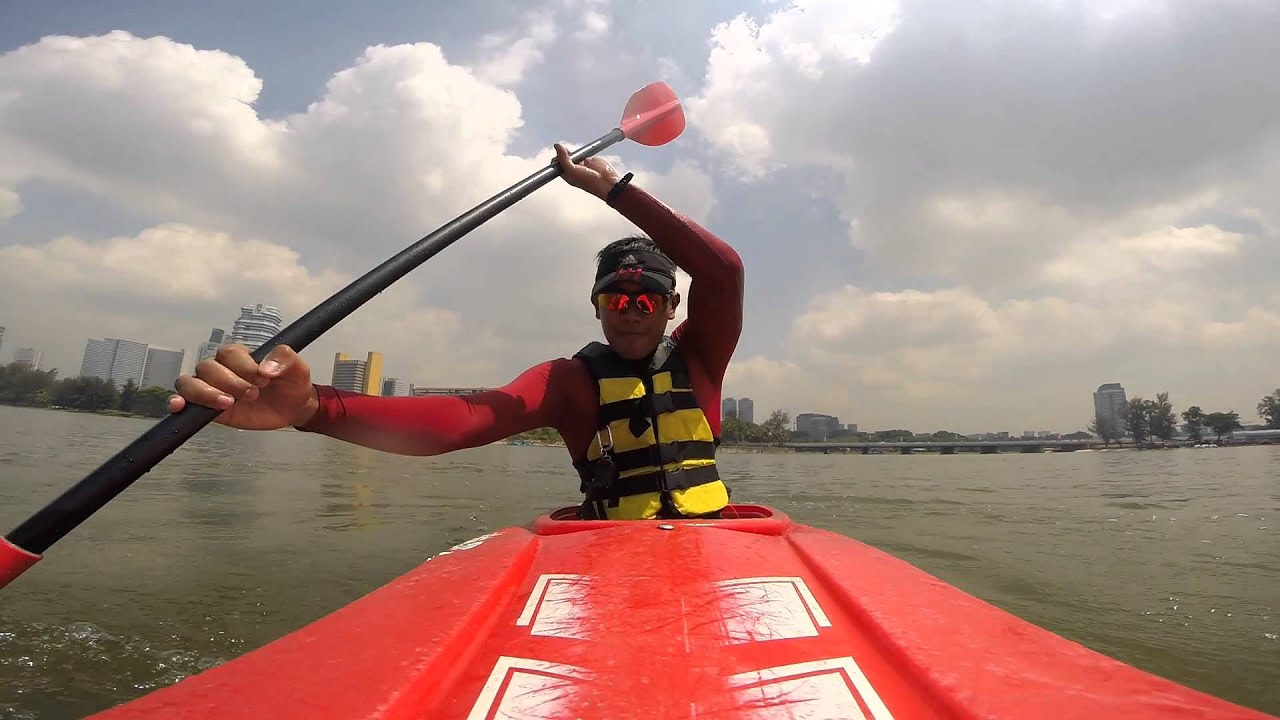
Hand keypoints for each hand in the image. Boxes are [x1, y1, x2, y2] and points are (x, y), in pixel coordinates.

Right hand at [169, 344, 317, 429]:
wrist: (293, 408)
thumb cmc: (291, 384)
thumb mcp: (297, 368)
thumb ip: (284, 359)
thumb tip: (265, 367)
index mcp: (240, 356)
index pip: (229, 353)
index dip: (243, 366)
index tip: (262, 378)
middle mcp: (222, 369)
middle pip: (207, 367)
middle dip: (230, 382)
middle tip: (252, 393)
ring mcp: (212, 388)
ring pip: (190, 382)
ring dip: (206, 393)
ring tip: (228, 402)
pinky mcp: (207, 407)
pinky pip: (184, 401)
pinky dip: (178, 402)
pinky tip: (180, 406)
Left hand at [554, 142, 619, 200]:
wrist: (606, 181)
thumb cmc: (589, 182)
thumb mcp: (572, 170)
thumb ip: (564, 158)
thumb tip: (557, 146)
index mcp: (566, 175)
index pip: (556, 164)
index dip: (556, 158)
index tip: (560, 155)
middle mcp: (572, 169)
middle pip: (563, 157)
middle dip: (563, 153)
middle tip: (568, 152)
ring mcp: (580, 164)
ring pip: (571, 154)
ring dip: (572, 151)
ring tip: (575, 154)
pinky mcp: (587, 159)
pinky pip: (581, 152)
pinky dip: (581, 150)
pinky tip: (582, 153)